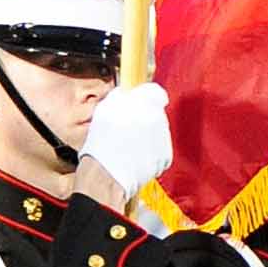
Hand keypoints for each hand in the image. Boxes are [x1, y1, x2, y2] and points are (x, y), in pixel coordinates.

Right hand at [76, 82, 170, 203]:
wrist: (106, 174)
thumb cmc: (101, 144)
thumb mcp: (104, 110)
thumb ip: (120, 96)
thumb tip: (125, 94)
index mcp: (142, 102)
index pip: (154, 91)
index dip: (146, 97)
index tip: (141, 102)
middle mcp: (157, 117)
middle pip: (155, 113)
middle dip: (144, 119)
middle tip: (127, 129)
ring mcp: (164, 137)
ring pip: (158, 132)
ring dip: (147, 136)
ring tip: (128, 146)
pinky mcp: (166, 156)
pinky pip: (160, 150)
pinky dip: (151, 153)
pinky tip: (135, 157)